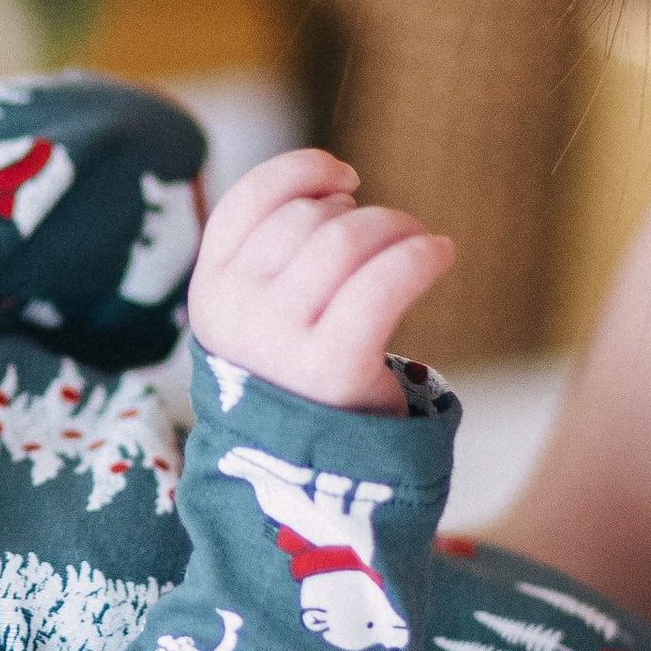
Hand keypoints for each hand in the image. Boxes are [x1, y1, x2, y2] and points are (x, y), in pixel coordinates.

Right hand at [187, 149, 453, 412]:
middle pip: (308, 218)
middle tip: (394, 232)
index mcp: (209, 291)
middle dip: (362, 212)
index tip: (347, 178)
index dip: (303, 171)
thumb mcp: (261, 318)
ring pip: (344, 239)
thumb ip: (275, 256)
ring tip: (419, 242)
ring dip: (395, 227)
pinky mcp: (330, 366)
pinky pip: (381, 283)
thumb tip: (336, 187)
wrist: (308, 479)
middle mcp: (234, 311)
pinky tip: (441, 254)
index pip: (250, 199)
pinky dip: (419, 257)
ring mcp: (277, 339)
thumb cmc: (299, 385)